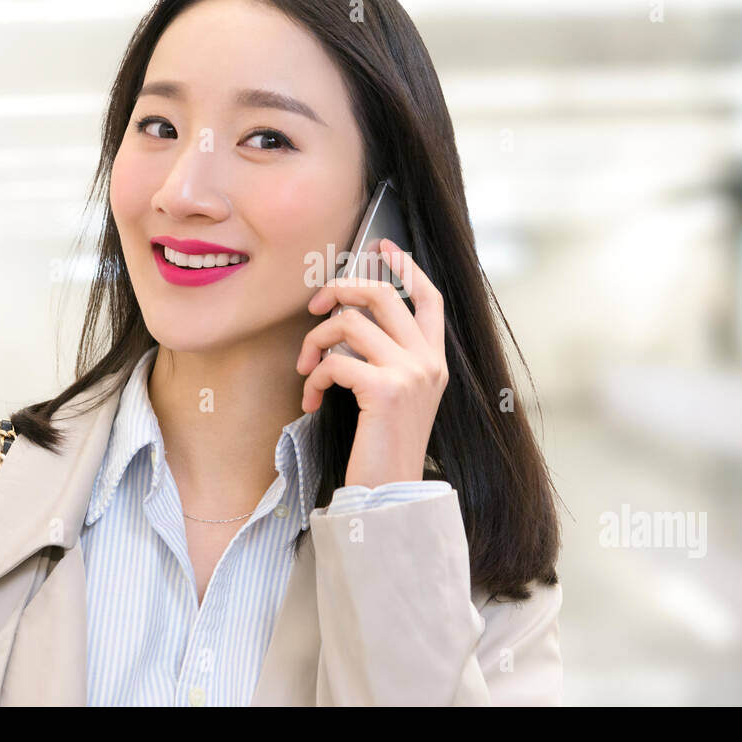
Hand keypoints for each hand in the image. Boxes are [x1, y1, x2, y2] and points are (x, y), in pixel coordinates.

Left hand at [295, 238, 448, 488]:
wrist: (390, 496)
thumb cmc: (383, 449)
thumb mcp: (395, 398)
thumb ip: (387, 359)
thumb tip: (349, 319)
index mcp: (435, 362)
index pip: (430, 298)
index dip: (407, 267)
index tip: (382, 245)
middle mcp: (430, 362)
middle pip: (383, 295)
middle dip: (340, 290)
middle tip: (314, 307)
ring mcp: (412, 374)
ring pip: (350, 323)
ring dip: (315, 342)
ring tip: (306, 370)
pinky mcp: (387, 390)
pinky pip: (336, 362)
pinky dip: (313, 378)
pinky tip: (311, 400)